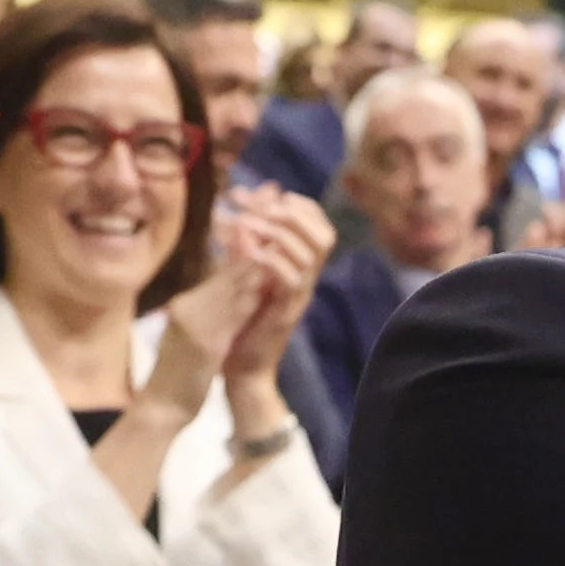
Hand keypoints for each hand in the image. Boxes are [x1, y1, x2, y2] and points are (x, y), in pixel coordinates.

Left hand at [211, 187, 335, 404]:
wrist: (242, 370)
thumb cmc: (241, 324)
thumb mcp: (244, 278)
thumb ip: (248, 248)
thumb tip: (244, 213)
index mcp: (300, 269)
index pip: (320, 227)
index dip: (301, 205)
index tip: (270, 195)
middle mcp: (306, 281)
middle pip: (324, 236)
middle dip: (293, 213)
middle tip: (258, 206)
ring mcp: (299, 297)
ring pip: (310, 253)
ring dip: (279, 231)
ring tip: (247, 223)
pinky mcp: (287, 313)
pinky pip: (291, 279)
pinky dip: (272, 259)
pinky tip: (251, 252)